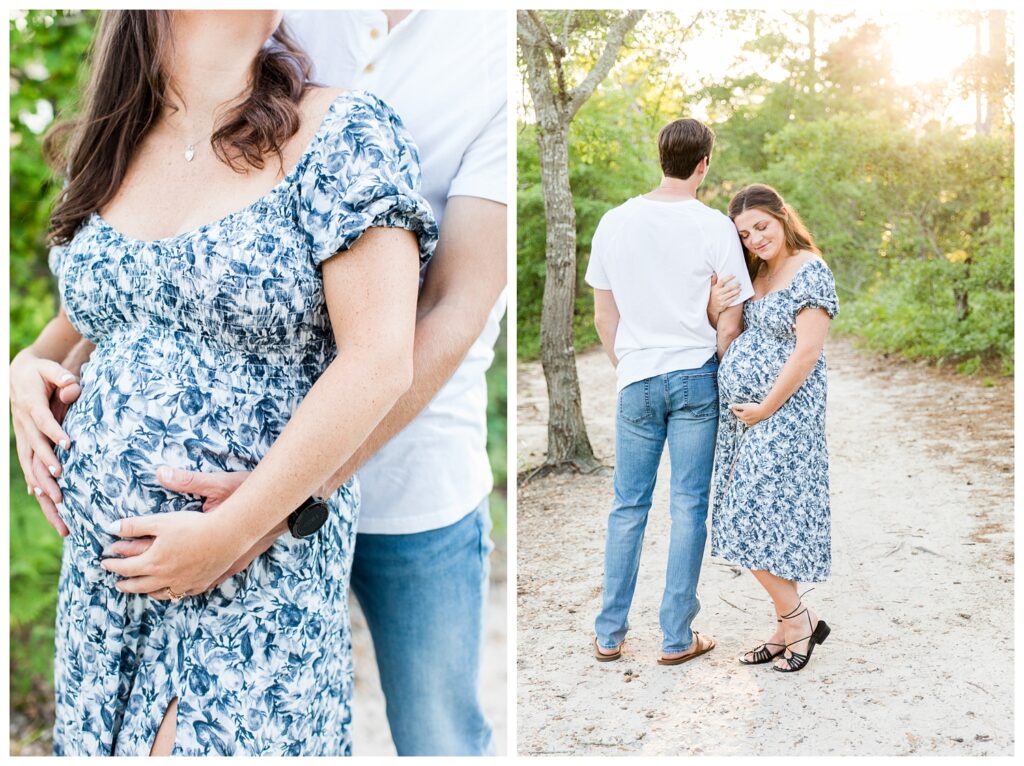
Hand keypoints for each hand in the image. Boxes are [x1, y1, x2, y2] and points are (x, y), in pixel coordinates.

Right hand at [10, 349, 80, 532]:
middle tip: (61, 495)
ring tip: (60, 514)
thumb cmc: (41, 372)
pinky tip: (48, 505)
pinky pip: (31, 470)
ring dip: (44, 492)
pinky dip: (37, 487)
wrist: (19, 375)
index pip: (43, 423)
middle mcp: (25, 427)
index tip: (67, 447)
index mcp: (31, 406)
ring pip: (31, 469)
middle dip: (47, 475)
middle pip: (35, 454)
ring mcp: (24, 439)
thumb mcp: (50, 369)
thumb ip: (62, 377)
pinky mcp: (26, 445)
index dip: (54, 435)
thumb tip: (73, 386)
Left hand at [101, 510, 252, 597]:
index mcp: (152, 562)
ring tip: (142, 589)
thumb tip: (110, 527)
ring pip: (159, 593)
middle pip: (139, 586)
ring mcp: (183, 583)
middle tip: (118, 583)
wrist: (227, 536)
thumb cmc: (193, 525)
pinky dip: (171, 592)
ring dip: (147, 592)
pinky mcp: (200, 584)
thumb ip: (134, 525)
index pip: (125, 568)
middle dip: (126, 584)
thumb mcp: (160, 521)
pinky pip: (181, 593)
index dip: (113, 565)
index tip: (105, 563)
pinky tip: (172, 589)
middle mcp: (165, 578)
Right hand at [709, 272, 741, 317]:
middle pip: (728, 288)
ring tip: (740, 289)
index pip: (722, 281)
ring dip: (737, 291)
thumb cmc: (713, 295)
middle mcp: (718, 293)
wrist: (711, 307)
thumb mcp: (712, 288)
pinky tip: (738, 295)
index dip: (728, 278)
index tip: (733, 275)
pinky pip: (731, 300)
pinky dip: (735, 297)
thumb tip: (714, 273)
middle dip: (735, 285)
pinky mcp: (723, 304)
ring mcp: (720, 299)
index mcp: (715, 288)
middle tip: (739, 283)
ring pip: (731, 294)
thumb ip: (713, 281)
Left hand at [730, 401, 769, 426]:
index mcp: (742, 416)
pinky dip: (747, 421)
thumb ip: (737, 406)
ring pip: (743, 420)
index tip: (733, 406)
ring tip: (744, 413)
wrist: (764, 411)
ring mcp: (749, 423)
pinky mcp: (753, 424)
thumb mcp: (745, 406)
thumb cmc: (754, 408)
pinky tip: (748, 418)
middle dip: (738, 413)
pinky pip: (748, 423)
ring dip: (742, 417)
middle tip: (738, 409)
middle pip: (739, 416)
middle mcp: (745, 420)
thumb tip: (730, 406)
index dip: (734, 409)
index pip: (735, 412)